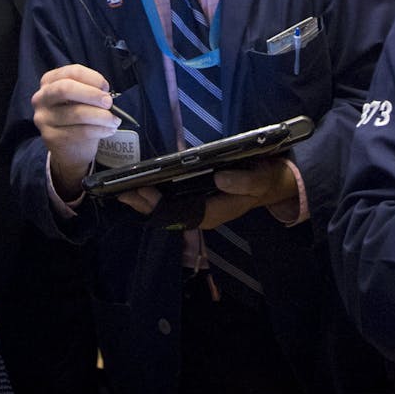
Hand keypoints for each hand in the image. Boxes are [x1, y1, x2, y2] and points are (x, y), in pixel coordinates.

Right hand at [31, 64, 119, 200]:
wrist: (69, 147)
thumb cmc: (77, 115)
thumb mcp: (80, 98)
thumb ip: (89, 91)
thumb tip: (106, 94)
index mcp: (49, 81)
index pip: (71, 72)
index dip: (92, 77)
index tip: (106, 87)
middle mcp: (41, 98)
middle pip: (66, 89)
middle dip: (92, 94)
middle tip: (109, 102)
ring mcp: (44, 119)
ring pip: (76, 113)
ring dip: (101, 116)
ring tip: (114, 119)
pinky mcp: (51, 137)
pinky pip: (80, 132)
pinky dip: (100, 130)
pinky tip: (109, 130)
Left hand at [114, 158, 296, 229]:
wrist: (273, 184)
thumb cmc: (266, 180)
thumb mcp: (261, 179)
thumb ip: (244, 181)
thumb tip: (220, 179)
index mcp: (215, 212)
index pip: (179, 214)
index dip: (158, 205)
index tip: (141, 190)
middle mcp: (203, 214)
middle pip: (167, 214)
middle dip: (144, 204)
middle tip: (121, 191)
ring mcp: (199, 207)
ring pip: (167, 209)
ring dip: (145, 201)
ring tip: (123, 190)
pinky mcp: (197, 198)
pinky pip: (172, 201)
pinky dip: (155, 194)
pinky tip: (142, 185)